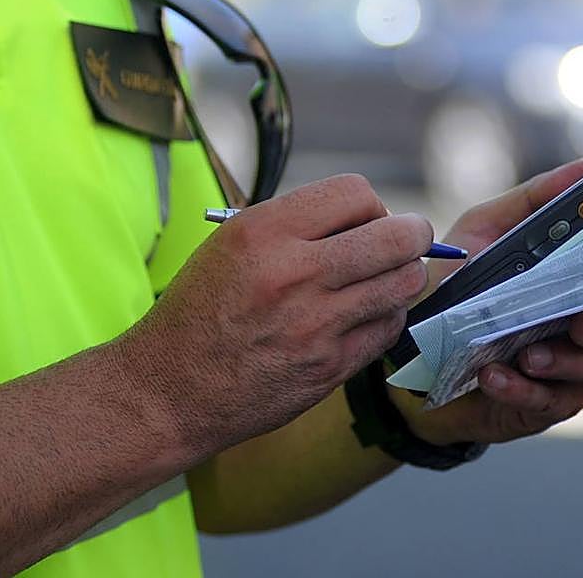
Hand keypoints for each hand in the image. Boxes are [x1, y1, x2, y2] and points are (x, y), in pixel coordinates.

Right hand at [122, 174, 433, 455]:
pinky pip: (388, 327)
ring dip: (403, 275)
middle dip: (412, 234)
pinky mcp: (330, 367)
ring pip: (403, 283)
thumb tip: (367, 217)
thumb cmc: (201, 310)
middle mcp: (294, 274)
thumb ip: (295, 225)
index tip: (366, 219)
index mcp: (263, 232)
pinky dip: (387, 315)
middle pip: (395, 237)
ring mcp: (316, 324)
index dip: (371, 204)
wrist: (171, 390)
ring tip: (385, 277)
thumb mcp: (231, 244)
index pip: (356, 194)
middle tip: (408, 238)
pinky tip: (366, 314)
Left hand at [389, 159, 582, 446]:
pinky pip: (557, 402)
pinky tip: (491, 377)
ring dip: (577, 362)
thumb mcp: (484, 232)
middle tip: (579, 324)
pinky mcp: (548, 404)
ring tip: (529, 355)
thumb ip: (533, 202)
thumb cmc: (456, 283)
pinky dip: (524, 389)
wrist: (411, 352)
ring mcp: (577, 366)